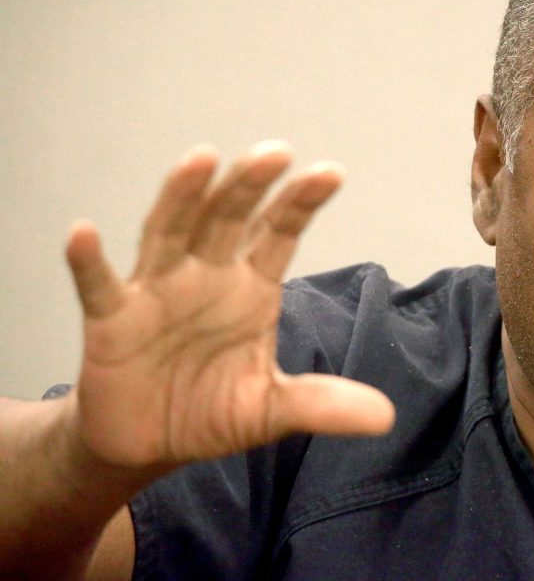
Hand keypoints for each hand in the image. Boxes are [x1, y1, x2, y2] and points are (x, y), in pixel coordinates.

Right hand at [63, 141, 394, 467]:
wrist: (149, 443)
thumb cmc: (211, 409)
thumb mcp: (271, 409)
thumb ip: (321, 404)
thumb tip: (386, 417)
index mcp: (251, 287)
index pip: (279, 234)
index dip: (300, 204)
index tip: (331, 173)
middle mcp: (206, 275)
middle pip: (227, 220)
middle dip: (248, 186)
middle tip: (274, 152)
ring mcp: (158, 291)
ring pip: (169, 233)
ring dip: (182, 197)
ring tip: (201, 160)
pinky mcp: (112, 319)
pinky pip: (100, 286)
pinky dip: (90, 262)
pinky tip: (84, 234)